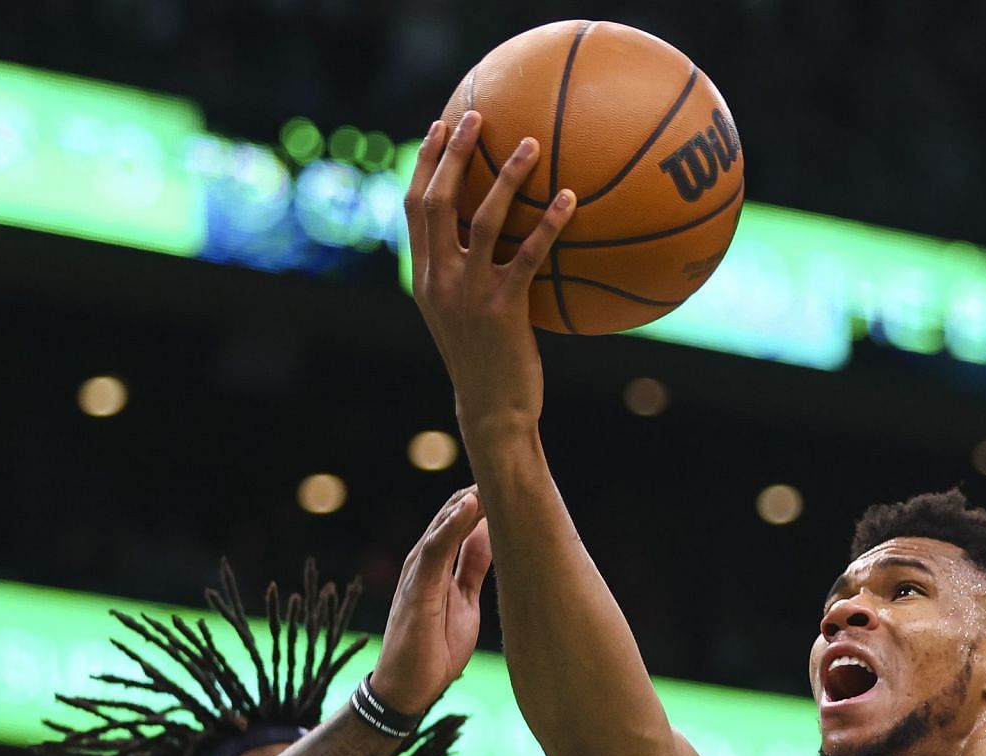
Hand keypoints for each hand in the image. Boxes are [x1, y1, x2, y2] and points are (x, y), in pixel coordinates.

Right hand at [370, 487, 494, 715]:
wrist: (408, 689)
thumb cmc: (435, 648)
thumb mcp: (465, 602)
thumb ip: (473, 568)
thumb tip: (493, 536)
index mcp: (439, 565)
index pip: (461, 522)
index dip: (486, 501)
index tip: (515, 480)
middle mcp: (425, 562)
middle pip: (453, 516)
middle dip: (478, 492)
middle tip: (508, 466)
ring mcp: (418, 573)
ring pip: (444, 524)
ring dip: (467, 499)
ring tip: (492, 474)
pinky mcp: (417, 588)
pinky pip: (435, 548)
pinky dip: (452, 524)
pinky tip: (469, 504)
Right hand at [403, 111, 576, 441]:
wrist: (491, 409)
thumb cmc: (486, 362)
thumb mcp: (463, 315)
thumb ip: (466, 275)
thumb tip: (496, 236)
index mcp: (425, 278)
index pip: (414, 208)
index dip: (425, 164)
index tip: (438, 126)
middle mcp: (439, 280)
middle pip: (437, 202)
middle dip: (454, 153)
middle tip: (475, 116)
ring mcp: (468, 294)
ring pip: (481, 220)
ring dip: (507, 178)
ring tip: (531, 144)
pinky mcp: (502, 309)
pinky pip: (528, 255)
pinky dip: (549, 223)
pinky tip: (570, 199)